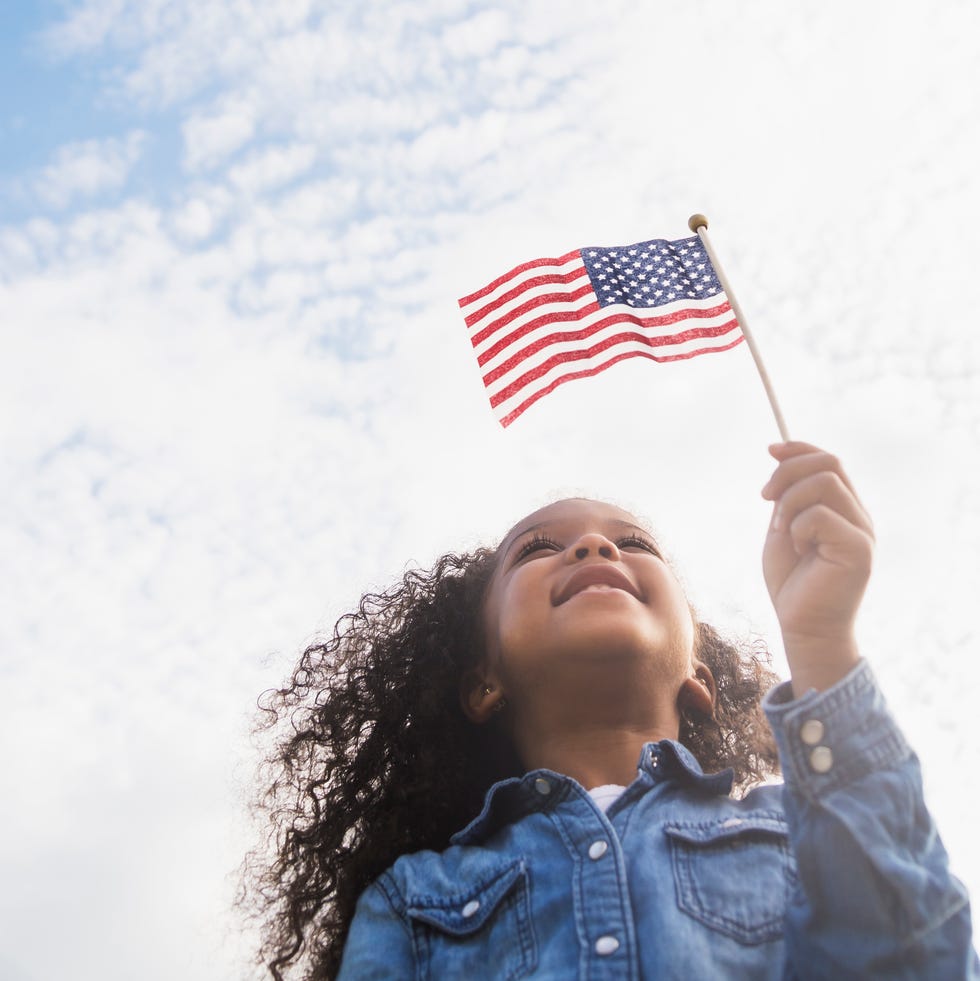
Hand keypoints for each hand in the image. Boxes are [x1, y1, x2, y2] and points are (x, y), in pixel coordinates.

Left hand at [761, 442, 874, 695]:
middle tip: (764, 497)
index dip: (800, 449)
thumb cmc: (792, 584)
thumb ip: (788, 498)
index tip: (770, 450)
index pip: (830, 461)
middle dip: (787, 472)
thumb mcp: (783, 529)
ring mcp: (862, 532)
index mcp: (844, 509)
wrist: (802, 628)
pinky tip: (799, 550)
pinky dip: (797, 527)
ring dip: (789, 503)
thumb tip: (780, 456)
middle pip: (829, 462)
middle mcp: (859, 516)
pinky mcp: (858, 549)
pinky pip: (820, 514)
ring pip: (823, 483)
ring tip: (784, 532)